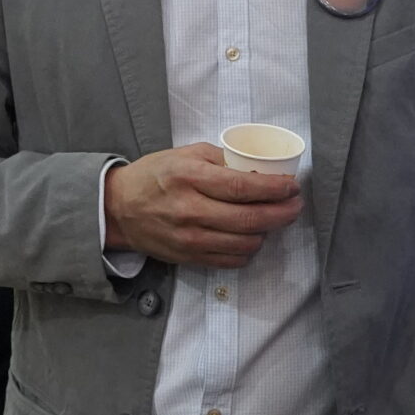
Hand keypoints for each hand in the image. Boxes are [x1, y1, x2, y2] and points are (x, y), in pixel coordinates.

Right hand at [103, 144, 302, 267]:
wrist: (120, 209)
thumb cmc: (155, 176)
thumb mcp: (185, 154)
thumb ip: (221, 160)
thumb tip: (259, 169)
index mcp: (189, 177)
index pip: (241, 186)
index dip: (273, 188)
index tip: (291, 186)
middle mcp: (190, 209)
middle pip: (249, 218)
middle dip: (282, 212)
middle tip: (295, 205)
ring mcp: (190, 238)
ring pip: (245, 243)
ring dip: (267, 232)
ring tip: (273, 219)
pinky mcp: (189, 257)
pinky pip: (231, 260)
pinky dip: (248, 250)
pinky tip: (251, 236)